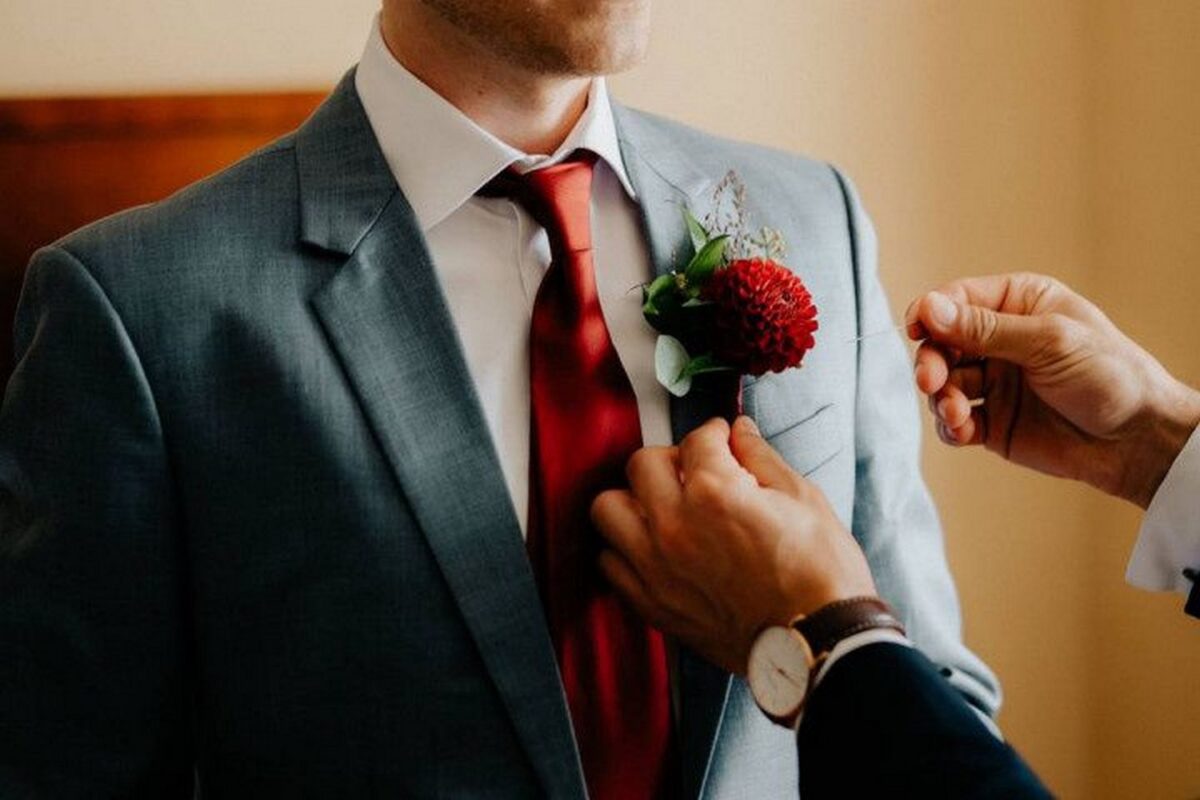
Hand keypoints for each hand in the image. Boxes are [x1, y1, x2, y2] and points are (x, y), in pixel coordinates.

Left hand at [590, 416, 875, 675]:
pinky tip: (655, 549)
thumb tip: (740, 432)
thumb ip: (761, 458)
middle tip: (694, 472)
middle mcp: (674, 525)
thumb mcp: (803, 499)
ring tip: (663, 508)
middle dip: (670, 459)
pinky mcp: (652, 603)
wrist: (819, 642)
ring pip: (608, 509)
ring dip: (634, 500)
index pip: (696, 439)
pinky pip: (610, 563)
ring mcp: (656, 567)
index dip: (715, 434)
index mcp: (714, 492)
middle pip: (641, 464)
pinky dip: (625, 549)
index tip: (724, 442)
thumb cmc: (820, 571)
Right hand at [907, 272, 1199, 507]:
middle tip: (930, 381)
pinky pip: (953, 421)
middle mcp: (1000, 340)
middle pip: (941, 343)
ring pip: (942, 384)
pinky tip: (963, 429)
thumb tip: (930, 307)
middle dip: (931, 362)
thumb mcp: (1049, 341)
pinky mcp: (992, 421)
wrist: (1137, 440)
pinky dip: (950, 426)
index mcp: (1017, 304)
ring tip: (956, 413)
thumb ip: (985, 328)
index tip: (916, 330)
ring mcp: (994, 382)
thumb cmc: (1111, 376)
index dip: (930, 313)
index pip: (957, 300)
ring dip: (941, 398)